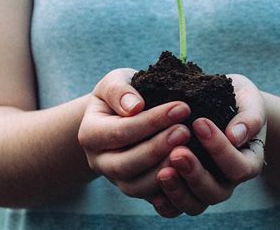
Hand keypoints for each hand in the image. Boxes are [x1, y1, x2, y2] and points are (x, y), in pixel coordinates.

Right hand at [78, 68, 191, 199]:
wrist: (120, 115)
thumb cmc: (121, 95)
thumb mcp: (115, 82)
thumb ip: (119, 90)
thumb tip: (135, 106)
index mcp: (90, 133)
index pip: (121, 131)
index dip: (152, 121)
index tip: (182, 107)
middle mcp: (99, 161)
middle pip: (125, 164)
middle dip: (158, 148)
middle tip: (185, 131)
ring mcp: (115, 179)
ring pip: (136, 187)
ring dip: (164, 170)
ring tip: (189, 151)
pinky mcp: (134, 188)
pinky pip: (150, 197)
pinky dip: (169, 189)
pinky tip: (188, 172)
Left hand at [151, 74, 265, 216]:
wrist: (220, 103)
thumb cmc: (237, 100)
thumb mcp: (249, 100)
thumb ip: (249, 117)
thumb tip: (235, 136)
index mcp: (248, 161)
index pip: (238, 166)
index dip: (220, 149)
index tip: (200, 123)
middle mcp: (227, 181)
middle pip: (215, 192)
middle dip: (195, 174)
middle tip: (177, 152)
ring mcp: (205, 188)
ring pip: (194, 205)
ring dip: (178, 191)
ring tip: (163, 172)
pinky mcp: (184, 190)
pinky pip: (175, 208)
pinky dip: (165, 203)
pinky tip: (153, 191)